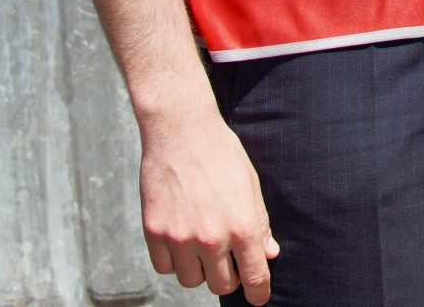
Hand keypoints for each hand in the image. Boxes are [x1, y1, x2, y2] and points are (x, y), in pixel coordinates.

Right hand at [136, 103, 279, 302]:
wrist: (182, 132)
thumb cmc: (222, 156)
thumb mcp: (251, 187)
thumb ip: (260, 224)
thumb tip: (269, 254)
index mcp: (242, 227)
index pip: (255, 277)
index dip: (259, 293)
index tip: (258, 298)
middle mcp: (211, 238)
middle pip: (221, 285)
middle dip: (228, 278)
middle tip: (228, 260)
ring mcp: (180, 237)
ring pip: (191, 280)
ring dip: (199, 270)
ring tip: (202, 245)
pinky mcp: (154, 232)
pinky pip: (164, 267)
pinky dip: (173, 260)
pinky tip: (181, 239)